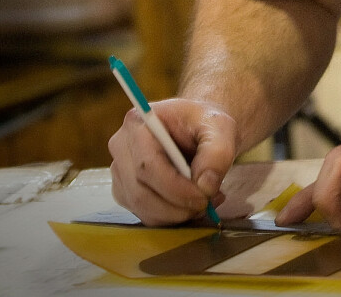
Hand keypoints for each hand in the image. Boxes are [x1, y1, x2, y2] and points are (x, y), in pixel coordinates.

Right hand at [108, 97, 238, 224]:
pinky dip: (172, 217)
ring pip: (142, 208)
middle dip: (177, 207)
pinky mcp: (126, 191)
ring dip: (177, 215)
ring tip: (206, 201)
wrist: (198, 127)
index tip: (203, 197)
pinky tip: (192, 203)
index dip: (175, 188)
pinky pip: (146, 215)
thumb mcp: (220, 128)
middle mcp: (121, 147)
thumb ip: (218, 153)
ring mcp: (120, 171)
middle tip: (207, 204)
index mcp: (138, 123)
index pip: (147, 165)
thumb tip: (204, 187)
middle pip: (140, 192)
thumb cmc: (204, 123)